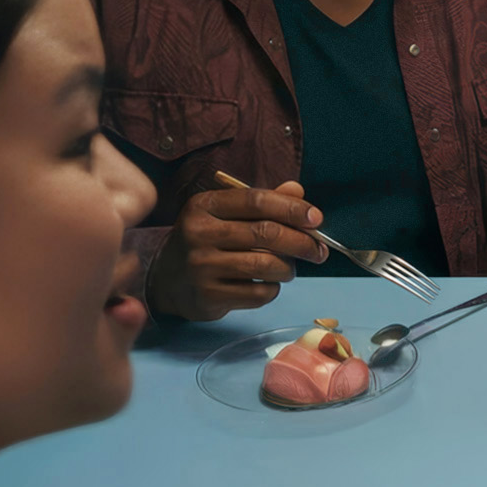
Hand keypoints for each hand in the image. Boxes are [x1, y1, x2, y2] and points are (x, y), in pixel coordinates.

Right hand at [149, 179, 328, 321]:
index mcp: (205, 205)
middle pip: (266, 233)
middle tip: (320, 251)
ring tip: (288, 269)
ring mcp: (201, 266)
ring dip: (288, 268)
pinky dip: (273, 289)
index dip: (292, 208)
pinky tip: (268, 284)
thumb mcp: (225, 215)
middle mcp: (199, 233)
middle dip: (302, 242)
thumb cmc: (206, 242)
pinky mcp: (207, 296)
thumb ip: (261, 203)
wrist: (166, 279)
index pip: (257, 200)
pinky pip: (257, 293)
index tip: (317, 219)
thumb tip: (297, 190)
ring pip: (265, 265)